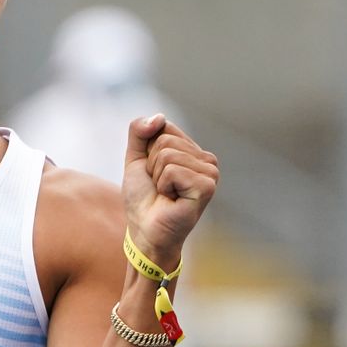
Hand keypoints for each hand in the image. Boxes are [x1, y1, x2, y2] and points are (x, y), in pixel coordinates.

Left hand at [123, 114, 218, 268]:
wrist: (145, 230)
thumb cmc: (143, 198)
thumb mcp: (136, 158)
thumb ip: (140, 131)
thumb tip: (159, 116)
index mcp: (193, 151)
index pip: (164, 126)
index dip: (148, 150)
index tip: (153, 173)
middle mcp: (207, 160)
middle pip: (165, 139)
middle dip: (152, 164)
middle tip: (159, 187)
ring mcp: (210, 173)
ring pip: (167, 153)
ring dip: (157, 177)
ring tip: (165, 194)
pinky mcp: (207, 187)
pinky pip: (172, 170)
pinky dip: (163, 186)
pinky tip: (172, 199)